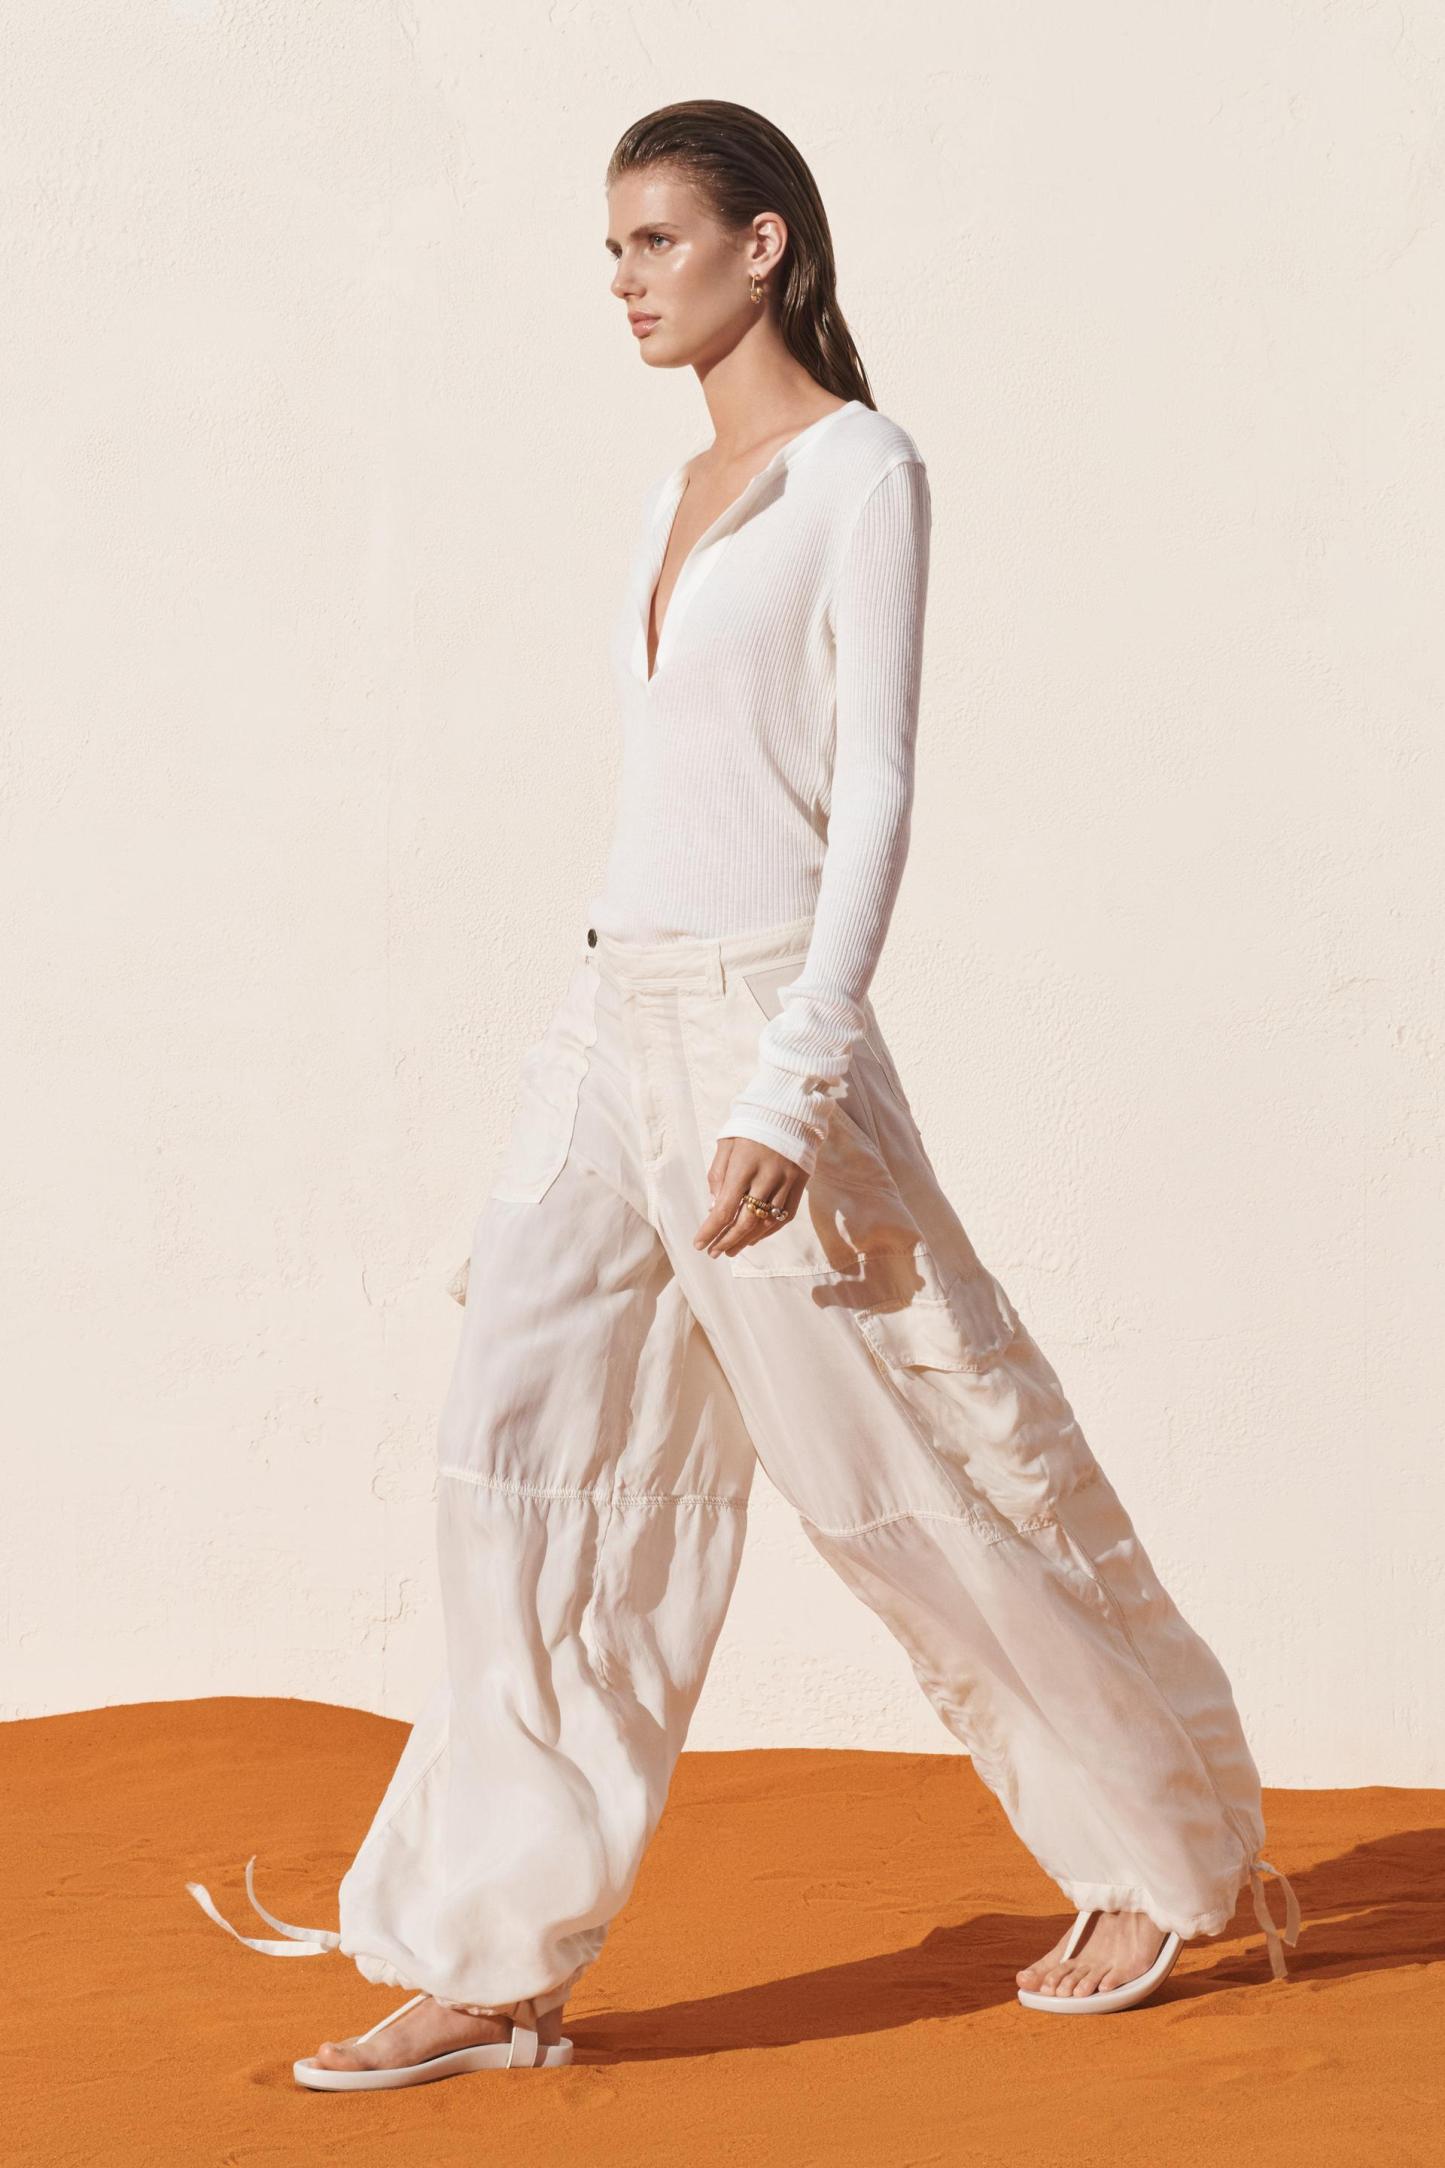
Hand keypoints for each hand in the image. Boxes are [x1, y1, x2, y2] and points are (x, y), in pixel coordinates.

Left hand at [693, 1136, 807, 1259]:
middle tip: (714, 1253)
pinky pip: (784, 1217)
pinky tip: (753, 1238)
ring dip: (746, 1240)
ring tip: (730, 1250)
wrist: (789, 1111)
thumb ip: (718, 1175)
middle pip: (745, 1221)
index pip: (725, 1208)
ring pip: (765, 1223)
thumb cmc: (751, 1127)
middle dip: (727, 1241)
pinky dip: (767, 1231)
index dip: (711, 1230)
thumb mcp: (726, 1144)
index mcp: (743, 1166)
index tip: (699, 1244)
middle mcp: (766, 1178)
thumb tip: (715, 1207)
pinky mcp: (799, 1185)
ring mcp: (786, 1183)